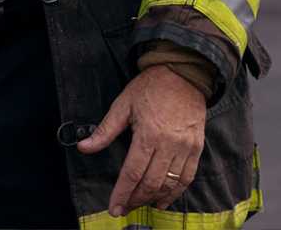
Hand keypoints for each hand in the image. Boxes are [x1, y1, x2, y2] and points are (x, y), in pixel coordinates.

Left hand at [77, 65, 206, 215]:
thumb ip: (104, 130)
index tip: (114, 207)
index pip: (132, 172)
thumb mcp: (122, 104)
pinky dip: (175, 192)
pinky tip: (164, 199)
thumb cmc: (150, 87)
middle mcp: (169, 144)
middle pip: (150, 182)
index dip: (122, 193)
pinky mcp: (196, 148)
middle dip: (135, 199)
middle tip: (124, 208)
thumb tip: (84, 147)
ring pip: (169, 184)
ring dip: (153, 198)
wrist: (183, 73)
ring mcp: (185, 147)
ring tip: (140, 204)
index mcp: (148, 133)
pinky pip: (187, 177)